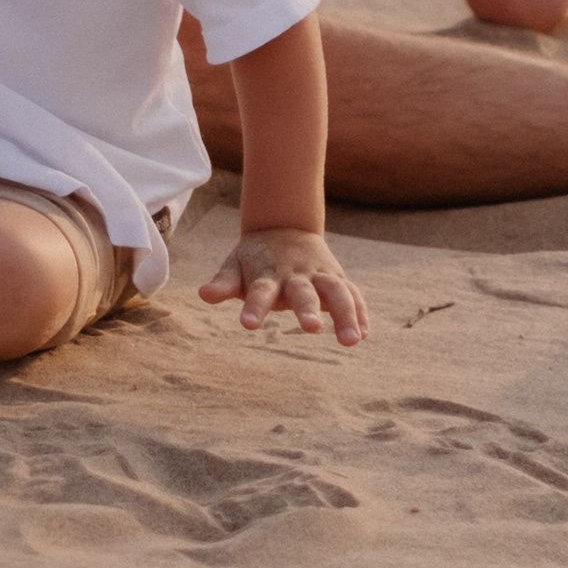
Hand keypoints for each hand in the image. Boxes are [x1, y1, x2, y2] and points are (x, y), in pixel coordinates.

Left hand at [198, 225, 367, 346]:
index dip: (253, 307)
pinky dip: (360, 312)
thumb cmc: (255, 257)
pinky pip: (353, 294)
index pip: (260, 291)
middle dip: (307, 308)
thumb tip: (203, 294)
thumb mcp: (235, 266)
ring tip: (351, 341)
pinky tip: (363, 334)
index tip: (247, 325)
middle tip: (310, 328)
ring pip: (337, 291)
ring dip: (345, 314)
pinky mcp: (337, 278)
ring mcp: (319, 275)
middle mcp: (296, 274)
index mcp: (268, 273)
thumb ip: (223, 283)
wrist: (283, 226)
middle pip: (304, 291)